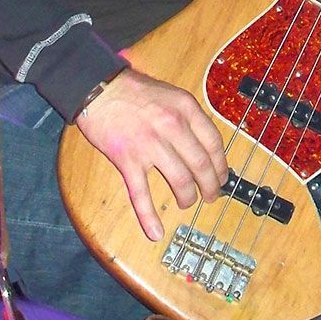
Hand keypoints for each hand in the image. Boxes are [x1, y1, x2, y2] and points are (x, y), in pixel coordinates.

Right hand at [74, 68, 227, 240]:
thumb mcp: (171, 93)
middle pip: (201, 165)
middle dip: (210, 186)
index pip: (214, 143)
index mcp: (186, 108)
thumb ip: (188, 117)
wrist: (98, 88)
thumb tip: (204, 145)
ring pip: (180, 180)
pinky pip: (141, 194)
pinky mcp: (127, 159)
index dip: (221, 165)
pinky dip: (149, 216)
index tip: (222, 176)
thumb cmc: (134, 90)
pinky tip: (155, 231)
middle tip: (211, 196)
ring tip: (187, 202)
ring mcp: (150, 145)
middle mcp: (172, 126)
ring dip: (187, 197)